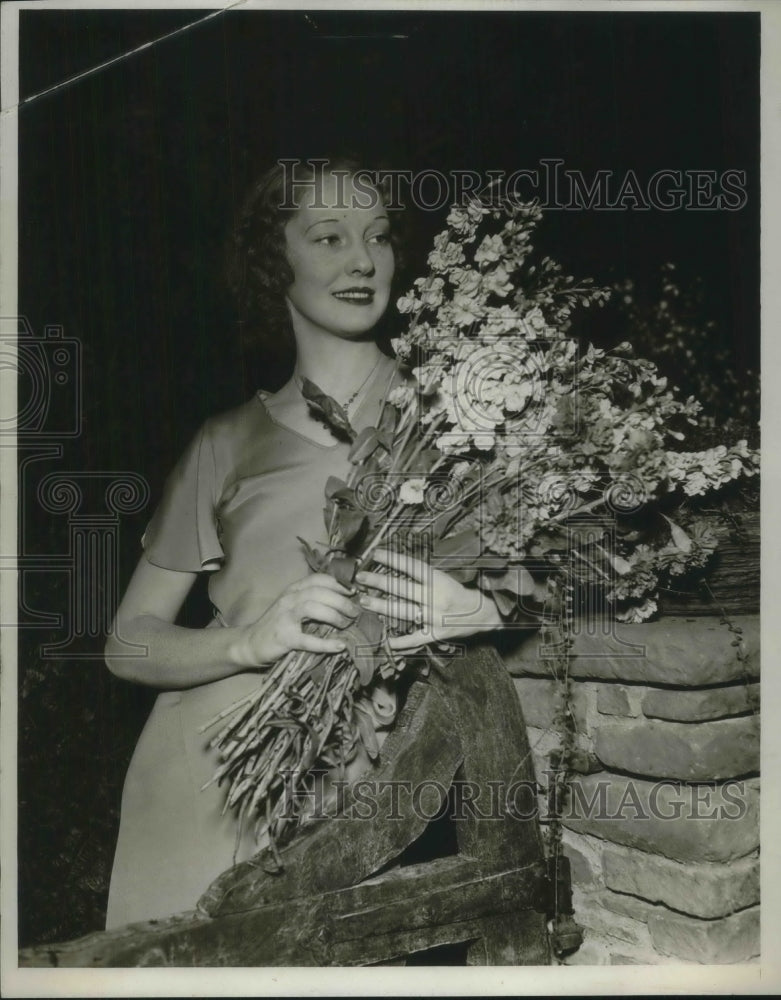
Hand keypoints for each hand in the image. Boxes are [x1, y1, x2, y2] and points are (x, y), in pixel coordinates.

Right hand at [234, 573, 358, 666]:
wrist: (250, 643)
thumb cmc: (277, 624)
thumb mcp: (292, 606)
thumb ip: (312, 600)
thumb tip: (344, 601)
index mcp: (293, 590)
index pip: (318, 579)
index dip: (338, 583)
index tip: (354, 591)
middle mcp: (289, 600)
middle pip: (318, 592)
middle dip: (341, 600)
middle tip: (355, 612)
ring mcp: (285, 618)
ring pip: (312, 608)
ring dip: (334, 615)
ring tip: (347, 624)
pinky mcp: (284, 638)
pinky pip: (307, 640)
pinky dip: (325, 643)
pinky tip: (339, 646)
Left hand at [355, 548, 502, 651]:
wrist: (488, 614)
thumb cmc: (466, 591)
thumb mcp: (450, 576)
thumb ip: (428, 574)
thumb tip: (402, 566)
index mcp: (440, 580)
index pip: (412, 567)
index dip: (394, 559)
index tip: (376, 553)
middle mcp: (435, 598)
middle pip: (402, 588)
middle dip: (379, 581)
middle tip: (360, 577)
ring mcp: (435, 617)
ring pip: (403, 611)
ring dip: (382, 606)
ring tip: (365, 601)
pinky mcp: (437, 634)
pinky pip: (415, 639)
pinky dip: (400, 642)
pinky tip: (386, 640)